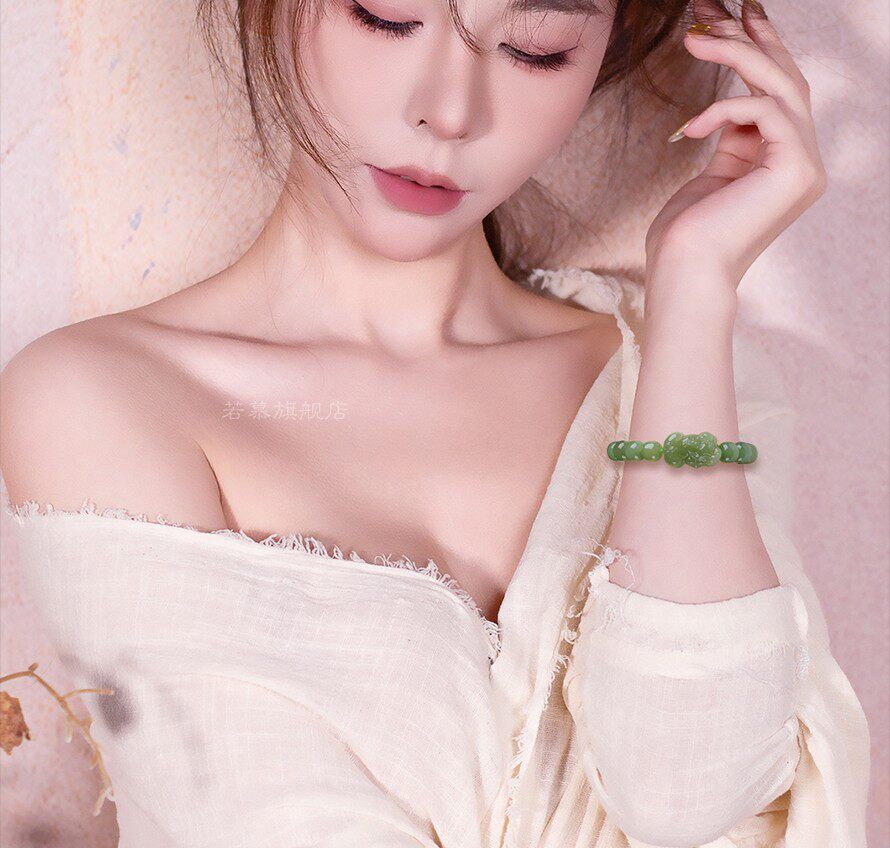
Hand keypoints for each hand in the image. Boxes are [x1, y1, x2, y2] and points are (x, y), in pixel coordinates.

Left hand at [645, 0, 827, 296]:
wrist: (684, 275)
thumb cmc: (686, 235)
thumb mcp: (711, 173)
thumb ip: (730, 138)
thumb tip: (724, 104)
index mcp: (783, 161)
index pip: (778, 91)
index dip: (759, 47)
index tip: (733, 15)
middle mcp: (802, 160)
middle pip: (786, 78)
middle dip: (752, 36)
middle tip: (715, 8)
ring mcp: (805, 165)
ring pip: (781, 85)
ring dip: (736, 55)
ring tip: (694, 38)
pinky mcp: (797, 170)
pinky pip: (764, 112)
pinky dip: (724, 110)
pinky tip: (688, 129)